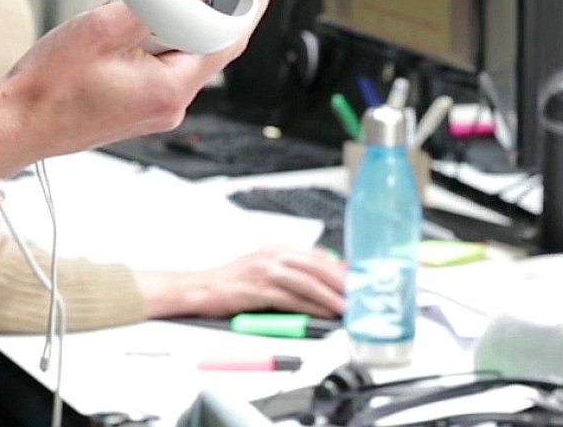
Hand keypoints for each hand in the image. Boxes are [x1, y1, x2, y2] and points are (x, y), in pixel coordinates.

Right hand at [0, 0, 278, 157]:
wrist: (15, 125)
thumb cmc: (49, 86)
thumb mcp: (105, 28)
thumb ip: (158, 0)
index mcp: (171, 88)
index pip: (233, 40)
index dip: (255, 2)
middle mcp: (170, 104)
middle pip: (212, 46)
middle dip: (215, 6)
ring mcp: (154, 109)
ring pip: (186, 55)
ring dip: (182, 22)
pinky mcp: (137, 108)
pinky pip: (165, 67)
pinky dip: (162, 39)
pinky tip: (138, 21)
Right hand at [136, 244, 346, 318]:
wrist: (201, 288)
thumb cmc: (232, 283)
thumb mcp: (263, 269)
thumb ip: (289, 273)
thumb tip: (320, 283)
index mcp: (277, 249)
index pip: (317, 256)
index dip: (340, 267)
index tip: (358, 278)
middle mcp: (273, 256)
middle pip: (316, 266)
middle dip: (341, 280)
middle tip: (360, 293)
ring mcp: (266, 271)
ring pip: (307, 281)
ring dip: (331, 295)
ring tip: (348, 306)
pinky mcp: (259, 289)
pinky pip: (292, 298)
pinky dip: (311, 306)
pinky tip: (323, 313)